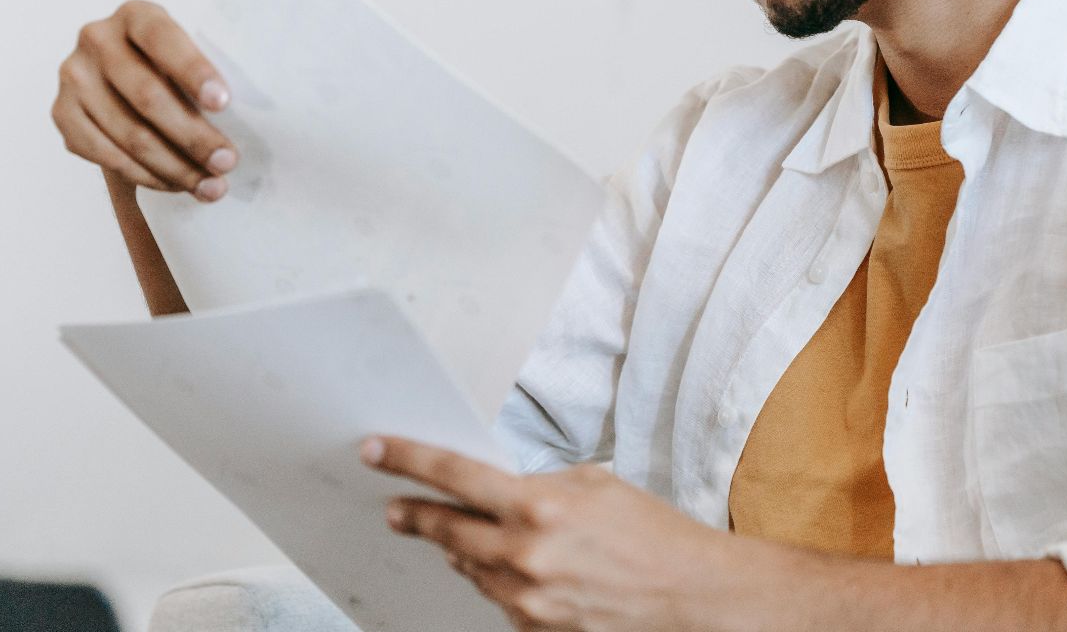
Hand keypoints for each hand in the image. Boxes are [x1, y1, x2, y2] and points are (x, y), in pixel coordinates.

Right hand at [51, 0, 237, 199]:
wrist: (120, 83)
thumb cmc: (171, 70)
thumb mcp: (187, 56)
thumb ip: (203, 77)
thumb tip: (248, 121)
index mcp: (136, 14)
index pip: (164, 39)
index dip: (194, 71)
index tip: (223, 103)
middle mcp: (97, 39)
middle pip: (147, 95)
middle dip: (193, 136)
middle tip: (227, 162)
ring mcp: (74, 77)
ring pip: (129, 134)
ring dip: (176, 167)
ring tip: (211, 186)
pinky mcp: (62, 114)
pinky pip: (108, 156)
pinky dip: (147, 176)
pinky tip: (177, 184)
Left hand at [361, 435, 743, 631]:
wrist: (689, 593)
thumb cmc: (650, 532)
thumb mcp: (592, 484)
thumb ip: (537, 486)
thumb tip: (498, 493)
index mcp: (539, 506)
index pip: (455, 476)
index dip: (409, 461)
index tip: (377, 451)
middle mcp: (525, 554)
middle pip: (447, 529)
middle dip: (416, 516)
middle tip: (396, 509)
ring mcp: (527, 598)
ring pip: (470, 566)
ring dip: (461, 548)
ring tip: (458, 535)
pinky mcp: (535, 628)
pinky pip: (497, 597)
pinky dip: (497, 578)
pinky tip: (512, 566)